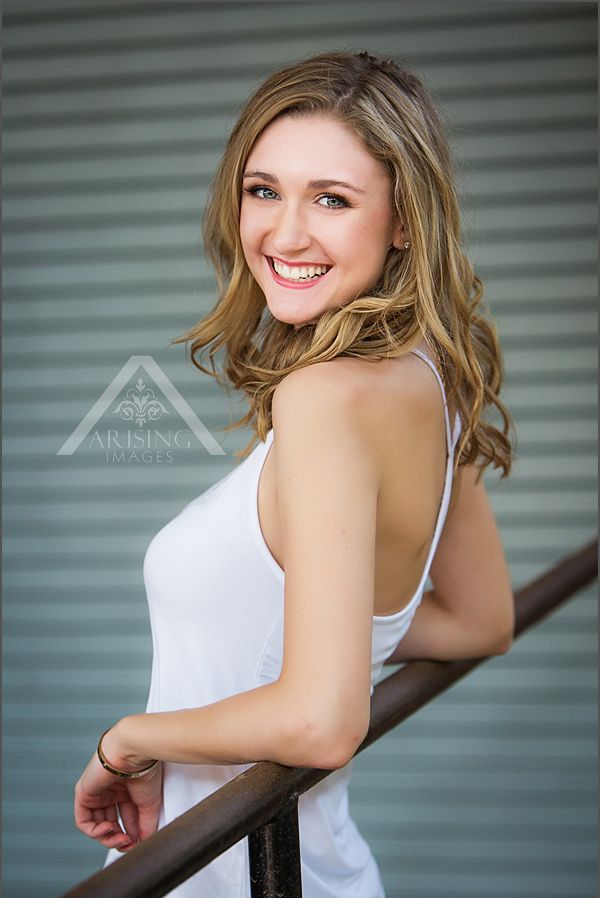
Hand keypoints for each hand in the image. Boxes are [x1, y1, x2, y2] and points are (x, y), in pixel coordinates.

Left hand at [74, 729, 162, 852]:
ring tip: (120, 837)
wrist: (133, 752)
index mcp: (127, 789)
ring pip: (96, 825)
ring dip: (108, 837)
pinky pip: (83, 821)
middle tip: (128, 843)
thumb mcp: (149, 804)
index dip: (132, 834)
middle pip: (111, 824)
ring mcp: (97, 793)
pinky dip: (95, 831)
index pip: (127, 819)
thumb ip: (145, 825)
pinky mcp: (83, 794)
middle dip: (119, 838)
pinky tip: (109, 829)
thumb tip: (143, 843)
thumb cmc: (144, 769)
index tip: (139, 843)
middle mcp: (111, 791)